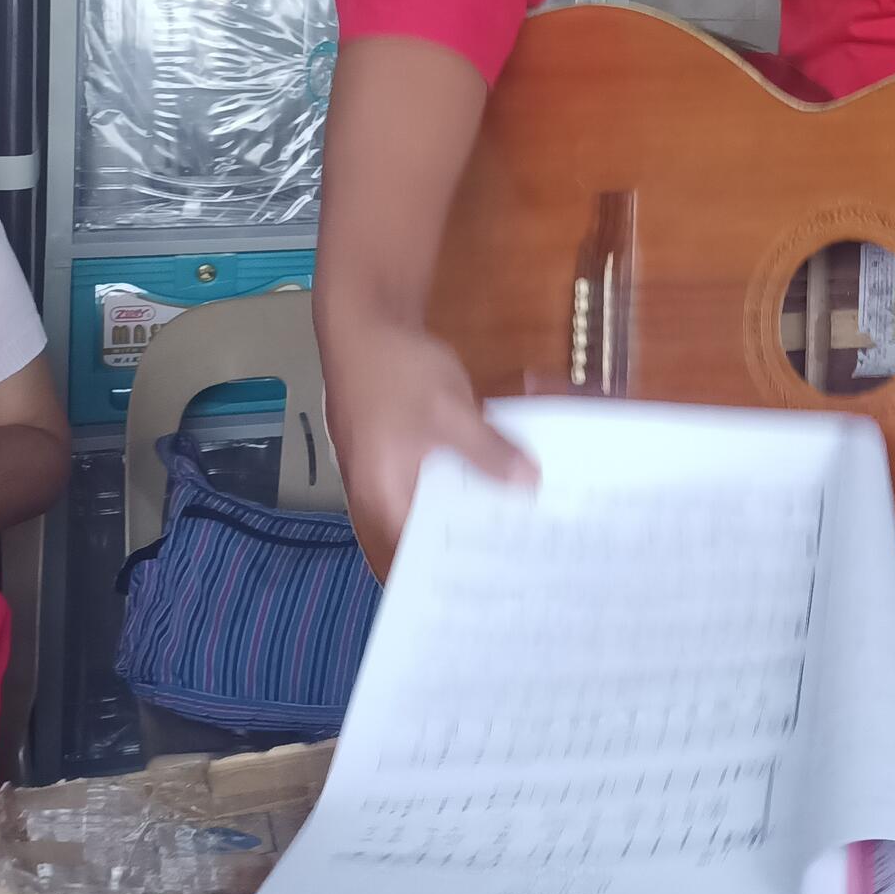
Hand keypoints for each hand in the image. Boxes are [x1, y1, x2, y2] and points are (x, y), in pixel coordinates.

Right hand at [323, 320, 534, 563]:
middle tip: (529, 543)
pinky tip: (505, 470)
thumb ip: (489, 453)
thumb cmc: (396, 372)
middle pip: (434, 526)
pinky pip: (440, 471)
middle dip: (478, 532)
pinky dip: (469, 473)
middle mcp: (383, 491)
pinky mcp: (403, 447)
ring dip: (477, 499)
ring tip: (525, 512)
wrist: (365, 321)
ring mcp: (392, 468)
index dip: (461, 565)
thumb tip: (528, 487)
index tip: (505, 571)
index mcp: (385, 495)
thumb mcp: (452, 415)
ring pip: (441, 497)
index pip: (423, 552)